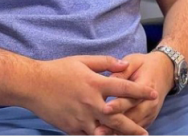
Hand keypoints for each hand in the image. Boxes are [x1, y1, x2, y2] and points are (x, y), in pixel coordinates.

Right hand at [28, 55, 158, 134]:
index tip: (153, 94)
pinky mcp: (71, 129)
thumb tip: (124, 64)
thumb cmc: (59, 70)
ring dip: (118, 135)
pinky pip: (89, 135)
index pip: (123, 88)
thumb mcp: (83, 60)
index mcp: (94, 84)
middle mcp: (91, 104)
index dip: (140, 91)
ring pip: (105, 132)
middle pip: (118, 118)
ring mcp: (81, 119)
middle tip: (146, 132)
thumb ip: (105, 62)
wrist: (34, 85)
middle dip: (134, 127)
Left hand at [93, 52, 173, 134]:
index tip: (105, 108)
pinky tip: (111, 134)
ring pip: (134, 126)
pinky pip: (136, 130)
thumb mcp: (134, 61)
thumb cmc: (144, 65)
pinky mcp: (148, 119)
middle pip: (132, 116)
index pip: (132, 98)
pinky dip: (124, 133)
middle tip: (100, 129)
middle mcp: (150, 103)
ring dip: (119, 131)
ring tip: (102, 134)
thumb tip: (109, 79)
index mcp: (147, 86)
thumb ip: (123, 70)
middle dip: (116, 124)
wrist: (164, 72)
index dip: (118, 104)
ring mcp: (150, 113)